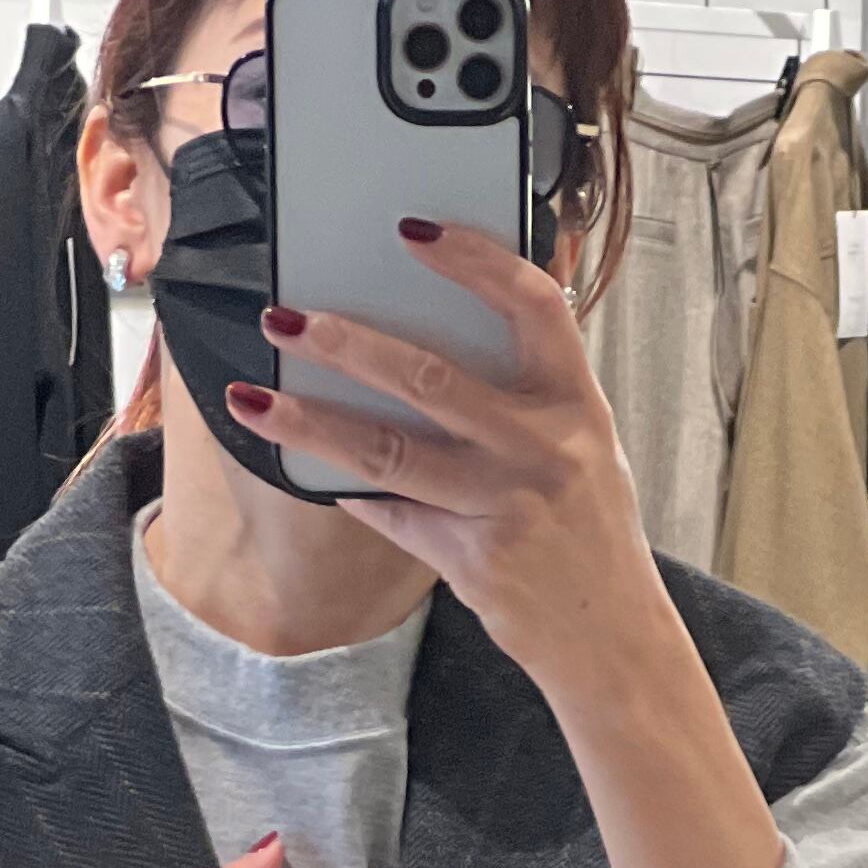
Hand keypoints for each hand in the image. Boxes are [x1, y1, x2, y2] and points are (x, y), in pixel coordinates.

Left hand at [228, 222, 662, 707]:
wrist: (611, 636)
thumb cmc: (592, 532)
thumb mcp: (586, 446)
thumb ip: (535, 390)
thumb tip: (460, 334)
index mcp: (576, 403)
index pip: (529, 304)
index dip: (473, 259)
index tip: (413, 231)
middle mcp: (541, 447)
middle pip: (429, 378)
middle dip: (348, 344)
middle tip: (287, 318)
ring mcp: (504, 506)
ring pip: (390, 451)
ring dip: (313, 422)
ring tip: (255, 397)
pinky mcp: (472, 559)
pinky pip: (395, 515)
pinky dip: (353, 492)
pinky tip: (315, 471)